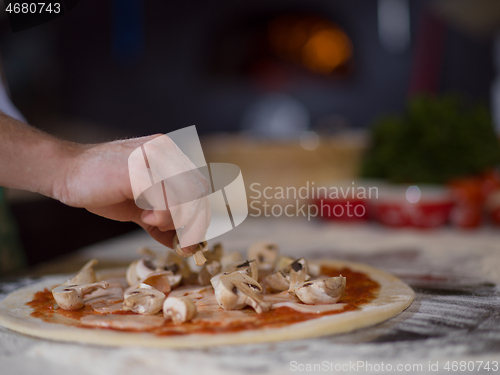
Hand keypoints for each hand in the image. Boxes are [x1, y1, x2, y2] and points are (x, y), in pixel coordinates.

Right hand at [52, 134, 209, 251]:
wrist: (66, 174)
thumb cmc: (101, 188)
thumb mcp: (139, 208)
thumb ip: (161, 221)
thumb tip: (182, 244)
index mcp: (169, 156)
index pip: (198, 186)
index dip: (199, 214)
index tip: (192, 239)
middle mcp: (165, 152)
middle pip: (198, 190)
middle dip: (193, 222)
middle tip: (183, 241)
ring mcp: (154, 157)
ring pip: (186, 194)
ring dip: (175, 218)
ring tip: (153, 221)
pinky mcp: (140, 168)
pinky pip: (166, 196)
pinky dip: (162, 214)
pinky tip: (145, 216)